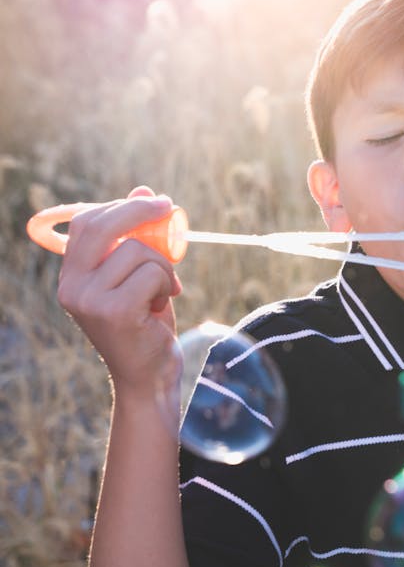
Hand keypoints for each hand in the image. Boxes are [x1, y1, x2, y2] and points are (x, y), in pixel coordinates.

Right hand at [57, 186, 182, 398]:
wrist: (149, 377)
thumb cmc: (146, 324)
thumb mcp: (139, 276)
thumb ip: (137, 237)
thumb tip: (145, 189)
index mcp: (71, 276)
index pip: (86, 222)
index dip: (121, 206)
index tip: (154, 202)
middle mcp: (71, 287)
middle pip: (103, 225)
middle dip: (140, 210)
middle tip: (168, 208)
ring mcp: (89, 300)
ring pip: (137, 251)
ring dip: (163, 266)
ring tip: (165, 290)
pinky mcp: (113, 312)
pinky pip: (152, 274)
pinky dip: (167, 284)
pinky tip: (162, 306)